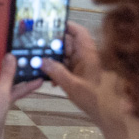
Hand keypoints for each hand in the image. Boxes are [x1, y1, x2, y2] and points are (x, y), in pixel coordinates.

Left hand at [0, 53, 42, 138]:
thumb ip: (6, 74)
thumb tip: (10, 56)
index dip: (1, 52)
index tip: (14, 44)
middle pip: (0, 70)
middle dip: (15, 64)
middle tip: (30, 54)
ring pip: (9, 81)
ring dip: (22, 77)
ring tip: (37, 68)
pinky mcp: (0, 102)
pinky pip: (13, 91)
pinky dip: (23, 88)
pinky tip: (36, 83)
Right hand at [41, 23, 128, 138]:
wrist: (103, 113)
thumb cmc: (92, 98)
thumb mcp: (72, 85)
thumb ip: (57, 72)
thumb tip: (42, 60)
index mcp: (88, 55)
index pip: (79, 32)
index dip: (67, 25)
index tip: (50, 24)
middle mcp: (85, 56)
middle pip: (68, 42)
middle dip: (53, 43)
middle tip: (36, 43)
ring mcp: (81, 64)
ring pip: (64, 54)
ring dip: (52, 57)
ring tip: (37, 59)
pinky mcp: (77, 73)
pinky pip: (64, 64)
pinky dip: (55, 67)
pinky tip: (47, 76)